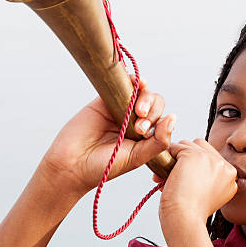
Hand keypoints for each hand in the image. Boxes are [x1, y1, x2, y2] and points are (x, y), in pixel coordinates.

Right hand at [40, 75, 175, 194]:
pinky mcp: (104, 99)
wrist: (72, 164)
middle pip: (155, 103)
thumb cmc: (104, 166)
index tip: (145, 134)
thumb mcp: (137, 157)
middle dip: (153, 111)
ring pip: (142, 92)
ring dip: (146, 97)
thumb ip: (159, 141)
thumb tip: (173, 117)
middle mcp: (134, 121)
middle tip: (139, 127)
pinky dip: (133, 80)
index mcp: (145, 136)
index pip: (162, 119)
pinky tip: (138, 83)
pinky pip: (123, 84)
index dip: (160, 121)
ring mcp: (120, 109)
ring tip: (137, 111)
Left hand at [156, 139, 236, 230]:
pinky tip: (165, 174)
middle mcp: (224, 165)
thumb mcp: (208, 194)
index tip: (186, 179)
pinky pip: (176, 147)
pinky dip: (167, 158)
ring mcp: (210, 158)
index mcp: (231, 175)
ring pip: (188, 144)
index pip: (211, 157)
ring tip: (168, 176)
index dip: (195, 165)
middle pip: (201, 146)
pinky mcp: (194, 155)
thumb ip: (206, 177)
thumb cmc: (191, 213)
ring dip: (175, 156)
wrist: (185, 219)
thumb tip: (187, 164)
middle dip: (185, 157)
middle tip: (174, 176)